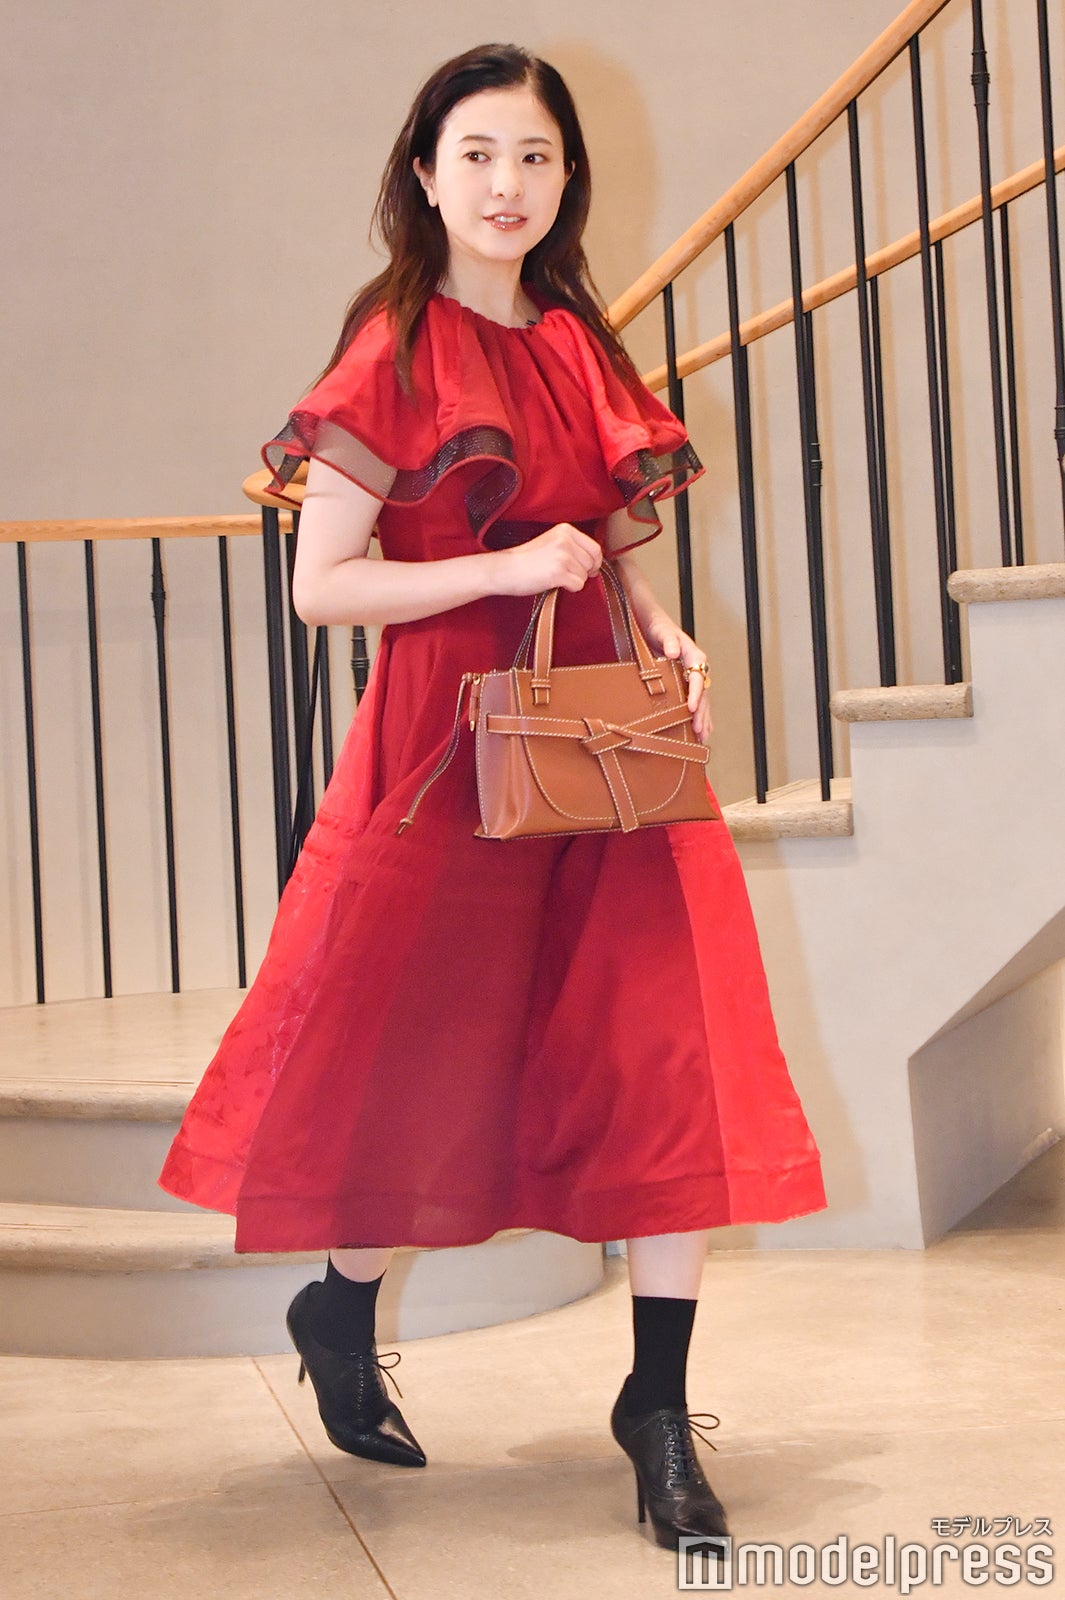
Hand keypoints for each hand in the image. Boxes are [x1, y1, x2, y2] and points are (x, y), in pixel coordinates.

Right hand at [488, 523, 602, 596]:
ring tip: (556, 577)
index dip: (594, 562)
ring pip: (585, 575)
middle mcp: (566, 540)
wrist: (505, 569)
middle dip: (584, 572)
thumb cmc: (526, 560)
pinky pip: (578, 585)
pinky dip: (569, 588)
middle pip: (592, 563)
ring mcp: (563, 556)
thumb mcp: (551, 542)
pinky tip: (555, 583)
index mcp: (566, 530)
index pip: (595, 548)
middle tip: (568, 575)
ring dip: (574, 580)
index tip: (587, 569)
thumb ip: (572, 547)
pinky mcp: (559, 572)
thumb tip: (595, 563)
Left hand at [642, 616, 712, 747]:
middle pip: (703, 692)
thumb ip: (669, 640)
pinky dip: (700, 714)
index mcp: (693, 654)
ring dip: (703, 717)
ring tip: (702, 736)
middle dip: (702, 712)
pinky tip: (701, 729)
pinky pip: (696, 699)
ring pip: (702, 699)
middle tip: (698, 730)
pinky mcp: (686, 680)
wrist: (652, 623)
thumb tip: (675, 652)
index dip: (695, 693)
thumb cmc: (657, 626)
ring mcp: (693, 674)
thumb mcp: (661, 630)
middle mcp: (697, 666)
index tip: (691, 708)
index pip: (698, 677)